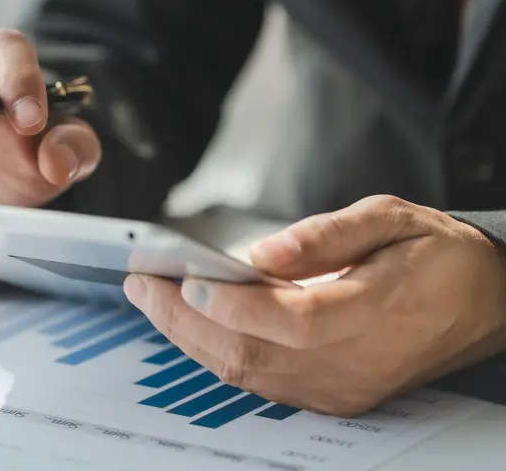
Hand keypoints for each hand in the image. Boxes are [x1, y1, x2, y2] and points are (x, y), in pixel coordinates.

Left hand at [124, 195, 505, 415]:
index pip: (291, 321)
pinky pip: (262, 382)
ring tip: (152, 300)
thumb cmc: (435, 254)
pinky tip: (192, 325)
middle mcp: (357, 362)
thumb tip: (261, 255)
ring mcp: (344, 387)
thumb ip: (325, 236)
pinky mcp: (335, 395)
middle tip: (142, 285)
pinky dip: (218, 353)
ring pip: (249, 374)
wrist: (483, 302)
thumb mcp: (390, 218)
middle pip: (254, 354)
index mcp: (377, 311)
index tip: (183, 278)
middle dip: (185, 320)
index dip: (232, 305)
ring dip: (191, 338)